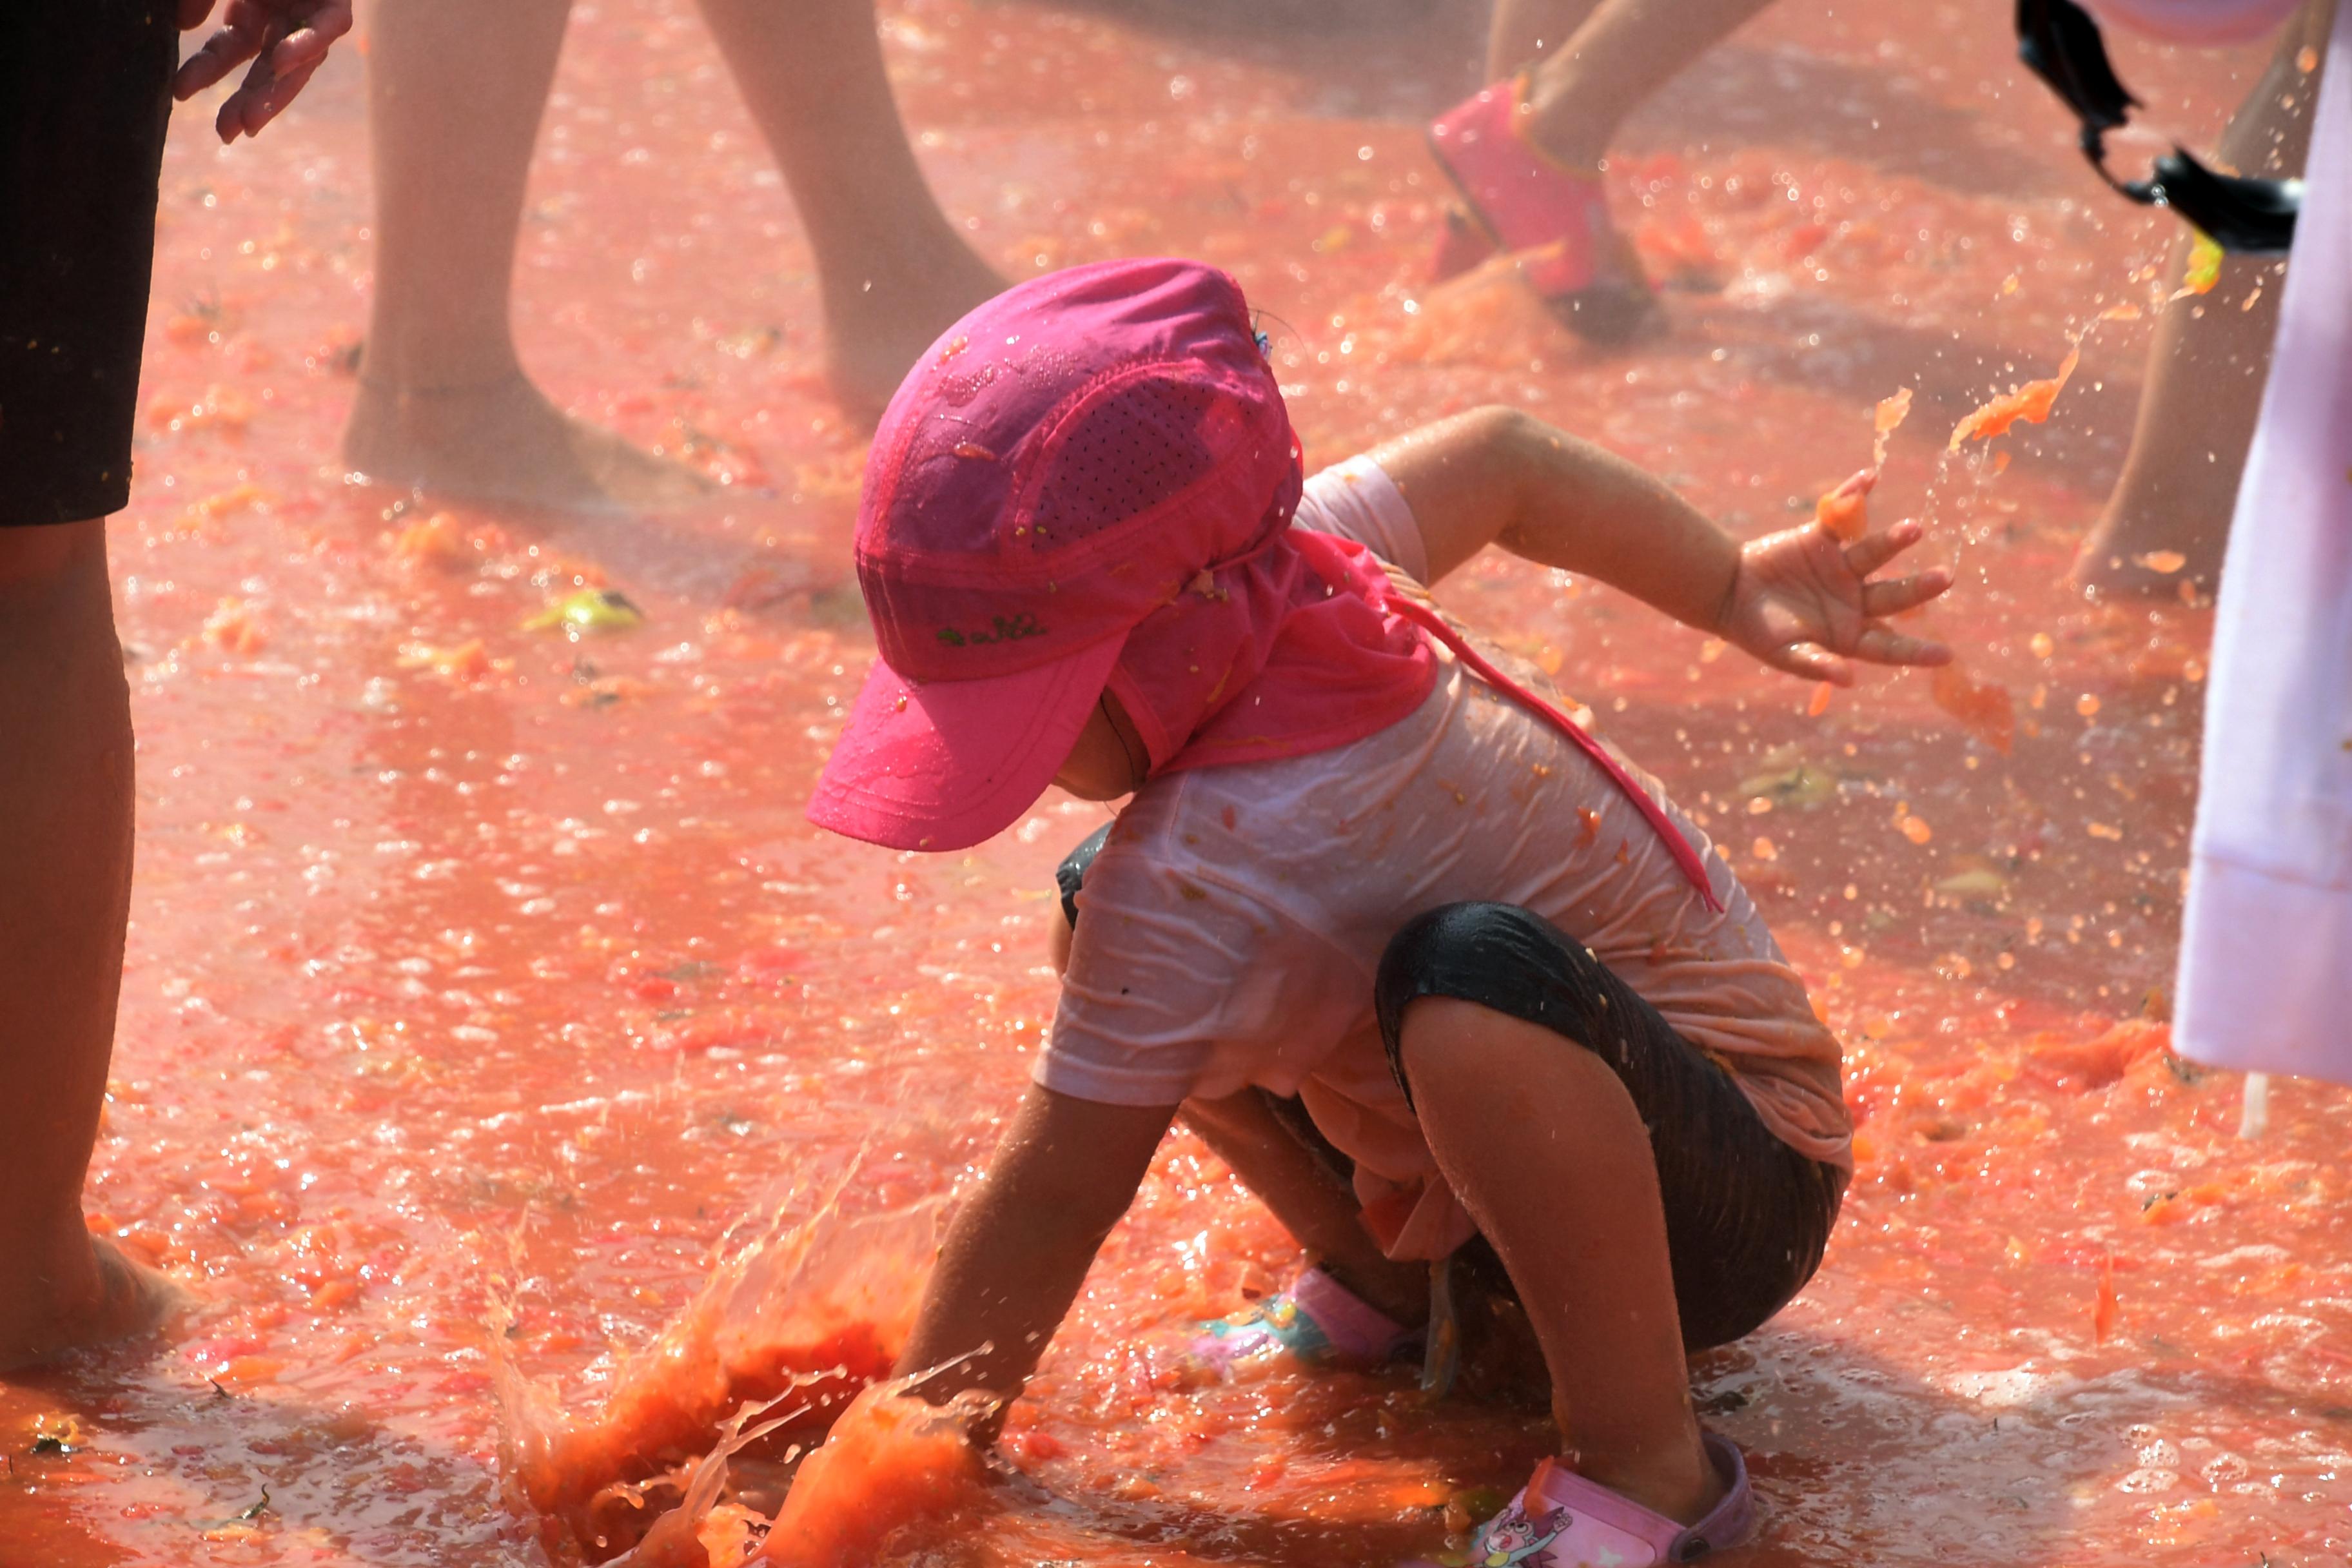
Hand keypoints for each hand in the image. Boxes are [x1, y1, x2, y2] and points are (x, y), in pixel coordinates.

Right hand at [174, 0, 353, 143]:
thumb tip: (182, 26)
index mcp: (253, 13)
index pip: (227, 52)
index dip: (205, 73)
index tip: (179, 94)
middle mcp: (282, 20)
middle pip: (267, 73)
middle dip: (248, 103)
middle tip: (226, 133)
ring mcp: (309, 12)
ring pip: (301, 64)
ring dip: (277, 92)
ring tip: (252, 120)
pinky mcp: (336, 1)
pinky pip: (330, 27)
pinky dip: (308, 45)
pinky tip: (282, 64)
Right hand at [1714, 471, 1952, 684]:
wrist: (1728, 594)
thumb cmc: (1758, 633)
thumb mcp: (1786, 653)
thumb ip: (1816, 664)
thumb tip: (1848, 679)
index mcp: (1850, 633)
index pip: (1889, 645)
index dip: (1916, 651)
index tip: (1946, 655)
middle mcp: (1854, 599)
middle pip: (1892, 595)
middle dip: (1917, 588)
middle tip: (1944, 578)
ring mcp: (1840, 567)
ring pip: (1873, 553)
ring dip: (1893, 541)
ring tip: (1914, 528)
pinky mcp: (1821, 539)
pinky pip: (1841, 516)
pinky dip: (1852, 495)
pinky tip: (1870, 477)